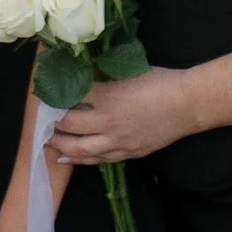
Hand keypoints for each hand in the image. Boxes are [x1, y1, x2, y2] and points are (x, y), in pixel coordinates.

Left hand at [47, 66, 195, 164]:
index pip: (69, 98)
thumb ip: (103, 77)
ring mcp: (118, 141)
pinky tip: (68, 157)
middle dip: (51, 122)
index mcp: (107, 97)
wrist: (189, 103)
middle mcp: (108, 122)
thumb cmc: (160, 81)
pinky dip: (81, 159)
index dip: (53, 96)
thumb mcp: (127, 72)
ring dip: (61, 145)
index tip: (43, 94)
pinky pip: (100, 160)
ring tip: (48, 141)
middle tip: (42, 119)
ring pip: (81, 149)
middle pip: (69, 125)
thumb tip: (81, 76)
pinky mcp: (129, 153)